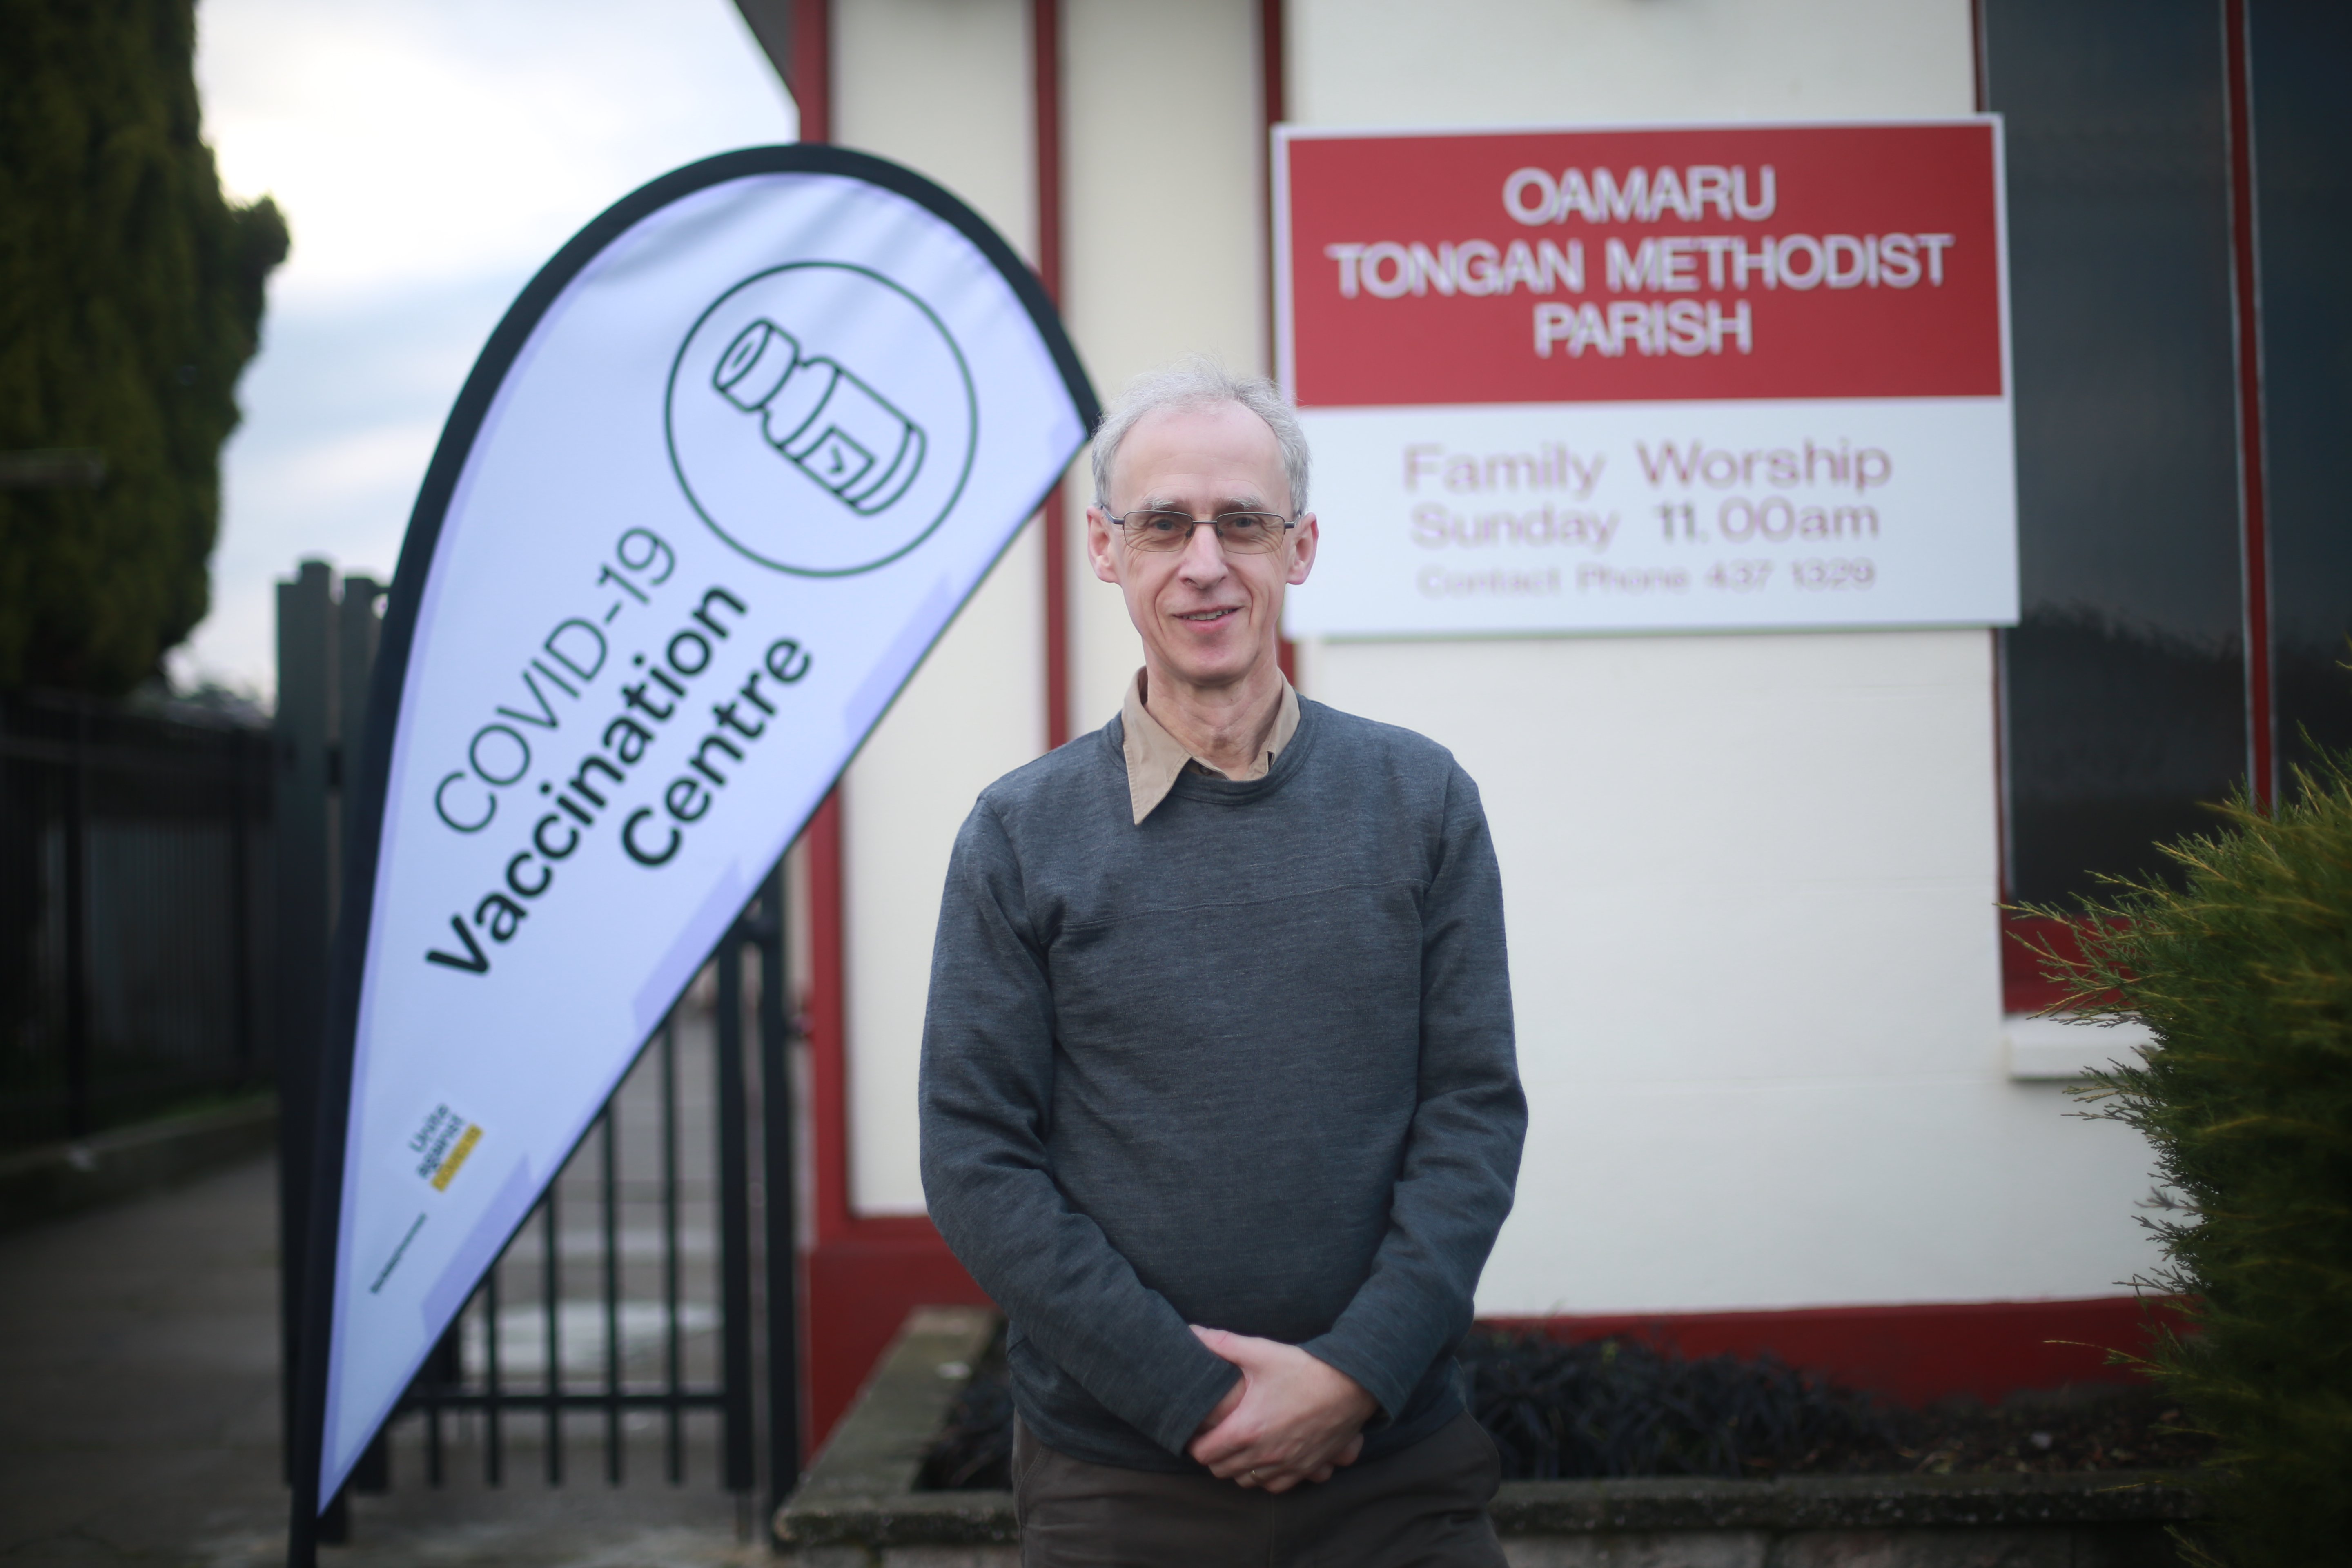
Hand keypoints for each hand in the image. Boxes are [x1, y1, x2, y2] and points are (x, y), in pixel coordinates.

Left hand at [1185, 1326, 1376, 1491]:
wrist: (1352, 1385)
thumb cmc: (1305, 1368)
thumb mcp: (1261, 1352)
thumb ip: (1222, 1343)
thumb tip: (1192, 1332)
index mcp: (1247, 1429)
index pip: (1204, 1453)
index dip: (1195, 1443)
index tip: (1197, 1432)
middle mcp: (1264, 1454)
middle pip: (1221, 1470)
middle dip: (1214, 1455)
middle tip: (1216, 1436)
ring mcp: (1286, 1465)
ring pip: (1246, 1482)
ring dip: (1238, 1468)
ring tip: (1238, 1447)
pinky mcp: (1306, 1468)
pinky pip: (1275, 1487)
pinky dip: (1265, 1477)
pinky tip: (1265, 1458)